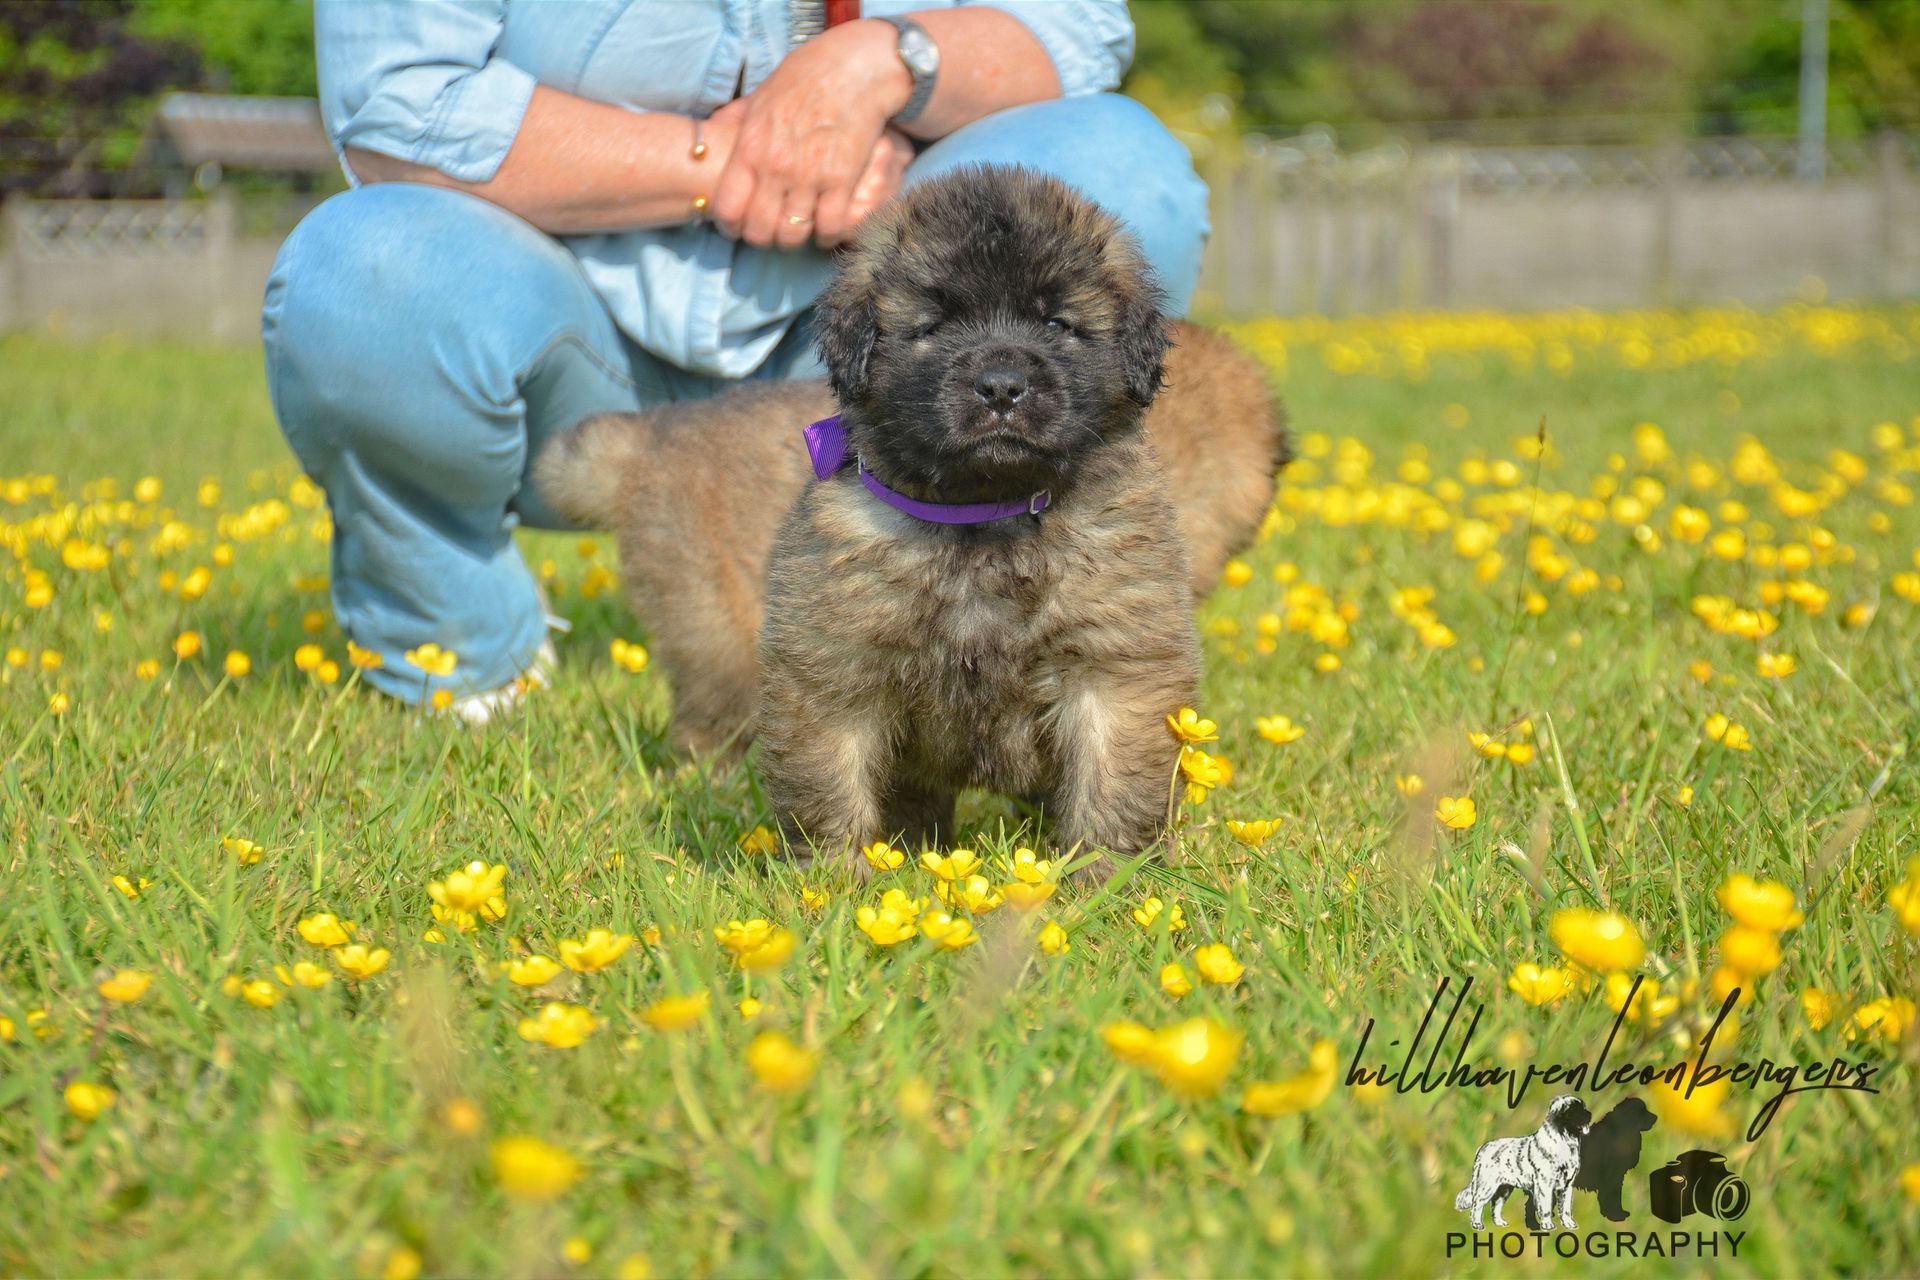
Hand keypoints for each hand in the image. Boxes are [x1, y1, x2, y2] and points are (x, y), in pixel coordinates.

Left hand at [710, 20, 910, 250]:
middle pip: (758, 230)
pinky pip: (828, 227)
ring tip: (799, 230)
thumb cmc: (805, 79)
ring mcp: (809, 176)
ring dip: (795, 239)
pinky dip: (828, 234)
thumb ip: (734, 121)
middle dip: (763, 238)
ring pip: (792, 235)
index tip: (739, 226)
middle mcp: (775, 166)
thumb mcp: (759, 96)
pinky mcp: (841, 180)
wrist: (854, 68)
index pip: (727, 209)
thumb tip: (710, 135)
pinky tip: (828, 226)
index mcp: (750, 147)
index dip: (730, 226)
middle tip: (772, 232)